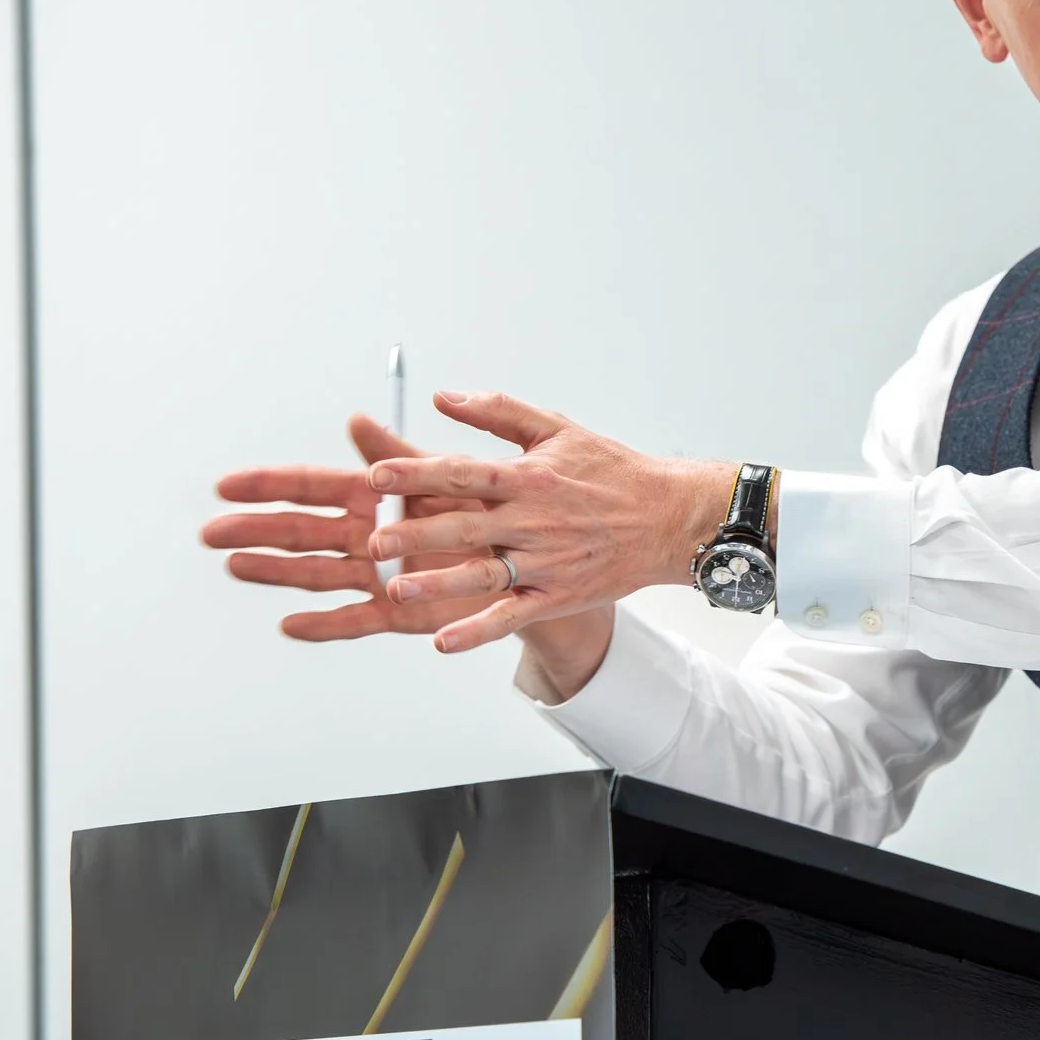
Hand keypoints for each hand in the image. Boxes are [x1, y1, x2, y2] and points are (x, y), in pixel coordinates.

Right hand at [201, 414, 498, 641]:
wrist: (526, 555)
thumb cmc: (483, 508)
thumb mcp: (443, 474)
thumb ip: (398, 455)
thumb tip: (357, 420)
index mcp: (374, 497)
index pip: (310, 487)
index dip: (268, 486)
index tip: (227, 486)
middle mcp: (367, 536)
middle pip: (300, 532)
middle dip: (255, 530)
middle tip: (211, 531)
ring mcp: (377, 575)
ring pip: (316, 574)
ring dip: (275, 572)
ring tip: (236, 566)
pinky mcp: (397, 612)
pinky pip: (354, 620)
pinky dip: (323, 625)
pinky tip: (290, 625)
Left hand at [363, 390, 733, 653]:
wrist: (667, 517)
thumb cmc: (611, 472)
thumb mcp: (556, 428)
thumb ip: (496, 411)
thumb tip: (441, 397)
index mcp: (528, 477)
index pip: (463, 472)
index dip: (416, 473)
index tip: (375, 474)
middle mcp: (533, 521)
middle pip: (464, 527)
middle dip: (416, 533)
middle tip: (373, 541)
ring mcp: (544, 562)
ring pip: (482, 576)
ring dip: (439, 584)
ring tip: (396, 589)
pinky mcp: (556, 595)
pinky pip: (511, 616)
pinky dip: (477, 631)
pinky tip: (443, 642)